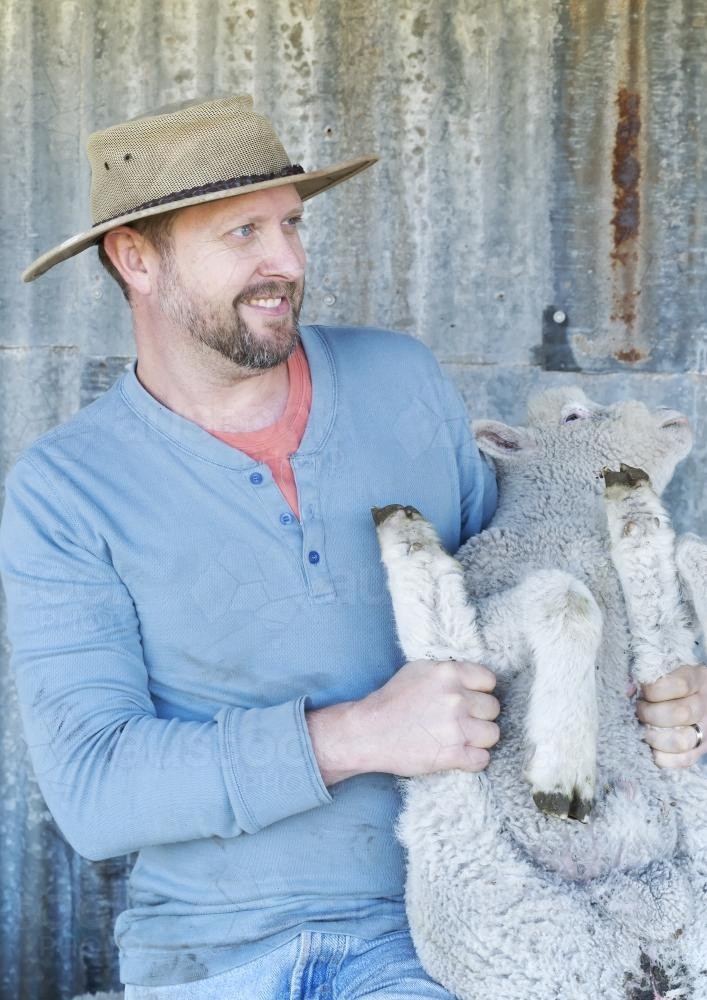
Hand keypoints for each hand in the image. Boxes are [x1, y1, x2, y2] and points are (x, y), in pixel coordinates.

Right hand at [306, 659, 499, 785]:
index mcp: (449, 674)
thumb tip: (471, 678)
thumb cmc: (391, 700)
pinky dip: (473, 760)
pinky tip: (459, 755)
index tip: (470, 699)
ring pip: (492, 734)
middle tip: (461, 720)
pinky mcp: (453, 755)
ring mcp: (456, 728)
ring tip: (460, 738)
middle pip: (492, 708)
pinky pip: (483, 759)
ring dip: (479, 738)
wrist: (369, 733)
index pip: (489, 680)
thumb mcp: (419, 670)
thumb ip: (448, 672)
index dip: (480, 691)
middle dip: (479, 715)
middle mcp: (456, 698)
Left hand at [636, 664, 706, 768]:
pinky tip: (651, 747)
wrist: (691, 699)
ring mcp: (705, 730)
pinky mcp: (700, 750)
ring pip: (682, 741)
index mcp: (697, 680)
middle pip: (681, 713)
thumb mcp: (663, 671)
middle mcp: (705, 705)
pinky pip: (683, 760)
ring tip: (643, 730)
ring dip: (654, 737)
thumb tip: (629, 691)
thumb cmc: (669, 682)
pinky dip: (662, 757)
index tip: (641, 691)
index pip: (680, 685)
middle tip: (639, 711)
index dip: (654, 690)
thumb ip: (645, 676)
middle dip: (650, 714)